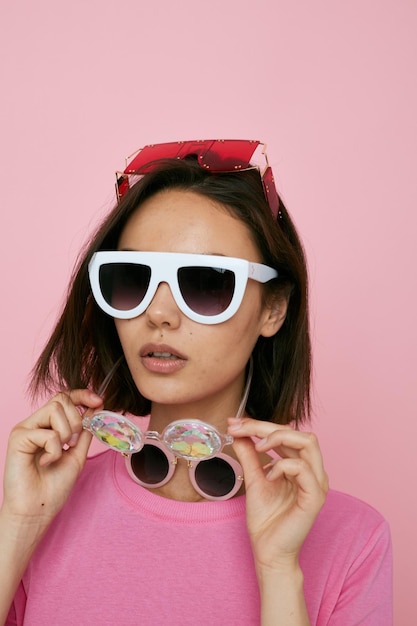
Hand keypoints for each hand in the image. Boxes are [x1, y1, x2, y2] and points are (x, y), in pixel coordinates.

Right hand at [2, 389, 102, 524]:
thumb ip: (85, 431)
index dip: (82, 395)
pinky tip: (46, 462)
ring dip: (66, 432)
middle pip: (61, 399)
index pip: (65, 397)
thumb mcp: (77, 454)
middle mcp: (35, 423)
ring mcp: (25, 429)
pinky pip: (47, 432)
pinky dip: (54, 449)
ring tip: (58, 452)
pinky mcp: (18, 438)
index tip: (99, 401)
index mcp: (48, 425)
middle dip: (76, 419)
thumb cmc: (54, 486)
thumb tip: (96, 407)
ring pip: (54, 408)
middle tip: (72, 443)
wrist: (37, 510)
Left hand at [228, 417, 327, 572]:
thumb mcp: (253, 480)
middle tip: (239, 428)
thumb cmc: (266, 520)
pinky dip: (284, 466)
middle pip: (298, 432)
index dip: (260, 424)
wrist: (269, 552)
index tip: (234, 423)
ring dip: (279, 438)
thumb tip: (238, 432)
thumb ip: (249, 455)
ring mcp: (317, 483)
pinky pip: (304, 469)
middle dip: (266, 426)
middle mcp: (313, 471)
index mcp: (301, 465)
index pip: (286, 433)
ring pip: (308, 442)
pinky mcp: (315, 497)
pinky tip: (269, 476)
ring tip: (258, 447)